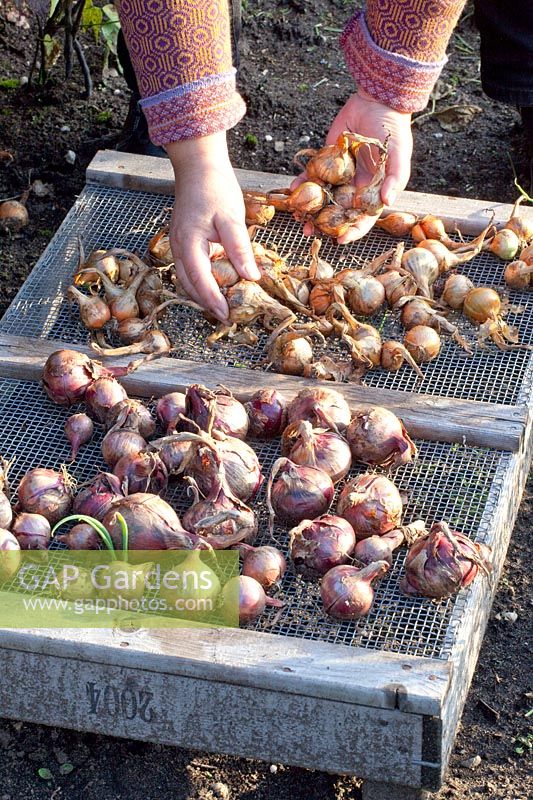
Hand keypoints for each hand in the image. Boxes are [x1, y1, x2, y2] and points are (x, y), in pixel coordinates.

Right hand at [166, 132, 259, 320]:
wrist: (198, 165)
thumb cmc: (215, 187)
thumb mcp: (232, 218)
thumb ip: (240, 249)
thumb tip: (251, 277)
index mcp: (189, 242)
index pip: (200, 280)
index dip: (213, 300)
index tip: (227, 315)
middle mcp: (178, 246)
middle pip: (189, 284)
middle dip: (206, 302)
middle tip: (228, 315)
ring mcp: (178, 243)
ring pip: (187, 278)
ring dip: (202, 293)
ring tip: (223, 304)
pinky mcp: (183, 240)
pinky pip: (189, 268)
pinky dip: (201, 280)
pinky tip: (217, 284)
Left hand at [297, 90, 412, 243]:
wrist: (376, 101)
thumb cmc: (393, 130)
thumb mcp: (399, 155)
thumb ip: (395, 179)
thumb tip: (388, 203)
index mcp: (372, 192)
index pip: (363, 219)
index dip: (353, 232)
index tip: (339, 241)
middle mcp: (354, 187)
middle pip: (337, 212)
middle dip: (322, 224)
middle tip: (308, 231)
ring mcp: (339, 175)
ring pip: (322, 197)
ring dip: (308, 207)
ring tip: (296, 216)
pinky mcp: (326, 160)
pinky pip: (313, 174)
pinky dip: (302, 181)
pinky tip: (293, 187)